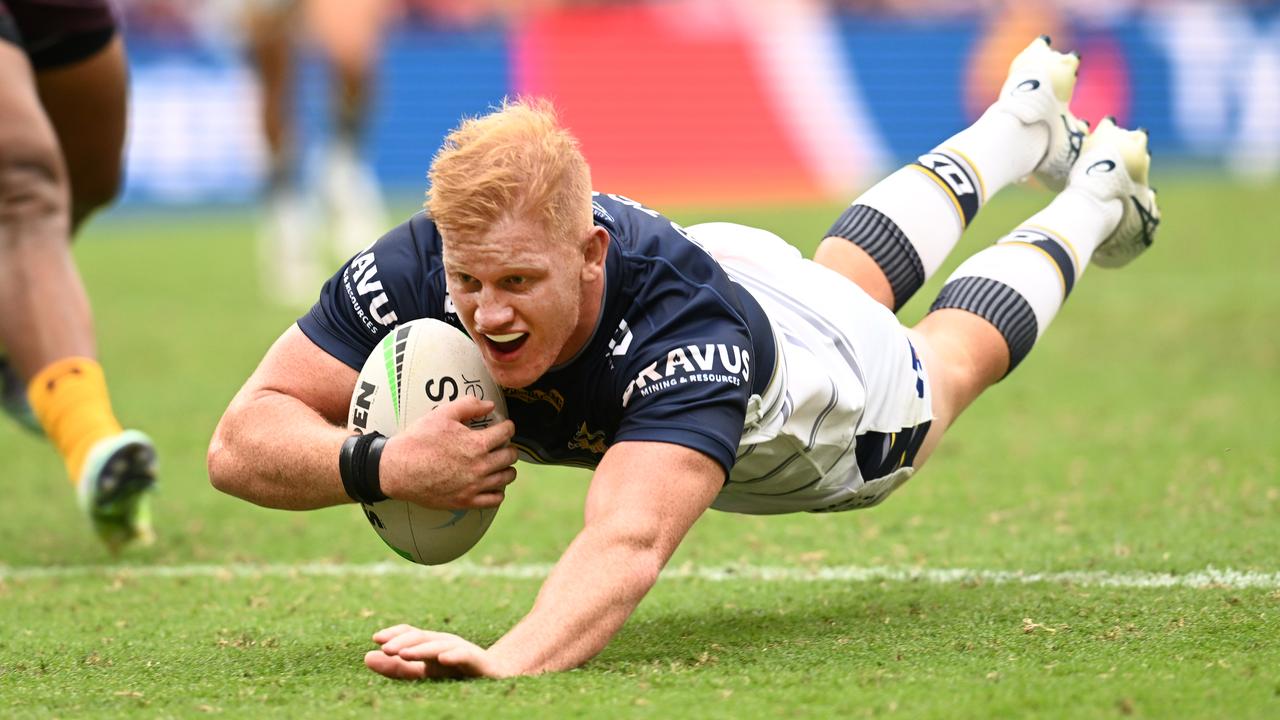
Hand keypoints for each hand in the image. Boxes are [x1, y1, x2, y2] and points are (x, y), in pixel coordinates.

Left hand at [365, 624, 507, 679]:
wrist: (497, 675)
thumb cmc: (456, 672)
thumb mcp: (423, 672)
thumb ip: (396, 668)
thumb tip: (366, 657)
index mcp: (431, 643)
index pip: (411, 634)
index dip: (395, 634)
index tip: (376, 638)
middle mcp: (445, 642)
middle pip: (423, 637)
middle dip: (404, 641)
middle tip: (386, 648)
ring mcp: (462, 650)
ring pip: (440, 646)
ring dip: (421, 649)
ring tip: (404, 654)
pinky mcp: (478, 662)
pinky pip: (465, 656)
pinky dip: (454, 655)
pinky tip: (442, 658)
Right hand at [379, 396, 517, 509]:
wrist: (397, 469)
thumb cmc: (418, 440)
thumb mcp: (442, 414)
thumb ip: (468, 405)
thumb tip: (490, 405)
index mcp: (477, 444)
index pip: (506, 433)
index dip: (508, 427)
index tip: (505, 427)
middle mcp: (480, 466)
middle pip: (510, 456)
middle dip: (509, 447)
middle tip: (502, 445)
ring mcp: (474, 486)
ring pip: (506, 478)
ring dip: (507, 468)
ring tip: (500, 464)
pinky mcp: (466, 501)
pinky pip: (495, 500)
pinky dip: (498, 491)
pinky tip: (493, 484)